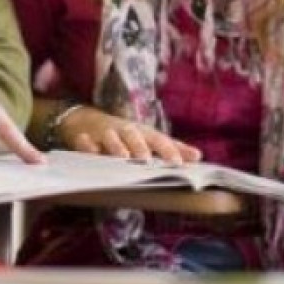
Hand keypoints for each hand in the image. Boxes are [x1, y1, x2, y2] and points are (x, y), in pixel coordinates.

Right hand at [60, 106, 201, 164]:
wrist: (88, 120)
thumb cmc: (126, 134)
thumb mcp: (148, 138)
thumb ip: (172, 147)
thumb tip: (198, 156)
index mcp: (143, 132)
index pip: (158, 140)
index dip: (168, 150)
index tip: (179, 163)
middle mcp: (126, 131)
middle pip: (135, 136)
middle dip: (141, 147)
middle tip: (148, 160)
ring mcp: (105, 133)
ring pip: (111, 138)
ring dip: (117, 146)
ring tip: (123, 157)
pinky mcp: (86, 138)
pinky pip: (85, 143)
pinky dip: (88, 146)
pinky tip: (92, 152)